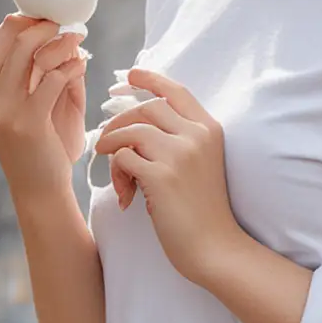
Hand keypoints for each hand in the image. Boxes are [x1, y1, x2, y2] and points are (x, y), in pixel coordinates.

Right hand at [0, 13, 86, 199]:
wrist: (36, 187)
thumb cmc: (32, 140)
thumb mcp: (18, 100)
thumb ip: (26, 67)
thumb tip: (48, 26)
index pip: (1, 36)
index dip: (28, 20)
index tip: (50, 16)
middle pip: (17, 39)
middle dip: (47, 26)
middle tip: (68, 24)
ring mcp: (2, 108)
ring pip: (36, 54)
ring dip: (63, 42)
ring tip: (78, 40)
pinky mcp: (28, 120)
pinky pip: (55, 77)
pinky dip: (72, 66)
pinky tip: (81, 66)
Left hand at [92, 67, 240, 285]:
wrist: (215, 246)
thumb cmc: (204, 210)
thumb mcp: (202, 164)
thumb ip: (181, 140)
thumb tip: (137, 126)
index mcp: (209, 129)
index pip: (176, 92)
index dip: (151, 79)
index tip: (130, 76)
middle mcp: (196, 136)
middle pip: (146, 108)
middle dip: (120, 121)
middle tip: (106, 142)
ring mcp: (179, 154)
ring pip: (130, 132)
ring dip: (114, 149)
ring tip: (118, 175)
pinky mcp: (161, 176)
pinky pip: (123, 158)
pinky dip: (117, 174)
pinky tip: (126, 196)